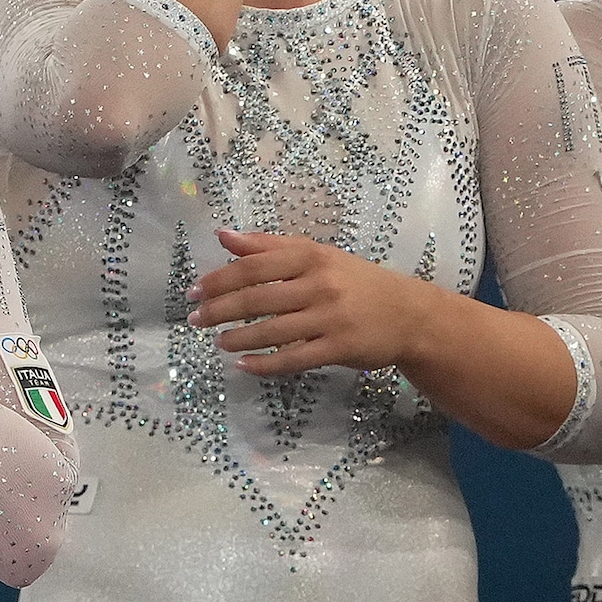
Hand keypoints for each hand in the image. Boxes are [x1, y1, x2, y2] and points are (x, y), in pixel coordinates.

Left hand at [186, 228, 424, 375]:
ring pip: (272, 330)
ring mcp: (329, 317)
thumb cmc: (355, 282)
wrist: (407, 314)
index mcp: (310, 256)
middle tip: (195, 320)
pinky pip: (293, 358)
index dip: (218, 279)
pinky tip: (244, 365)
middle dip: (219, 310)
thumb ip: (269, 246)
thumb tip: (222, 236)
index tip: (193, 291)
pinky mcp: (339, 347)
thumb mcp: (316, 255)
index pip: (253, 266)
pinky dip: (264, 364)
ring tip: (218, 342)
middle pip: (257, 297)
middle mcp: (319, 284)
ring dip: (238, 338)